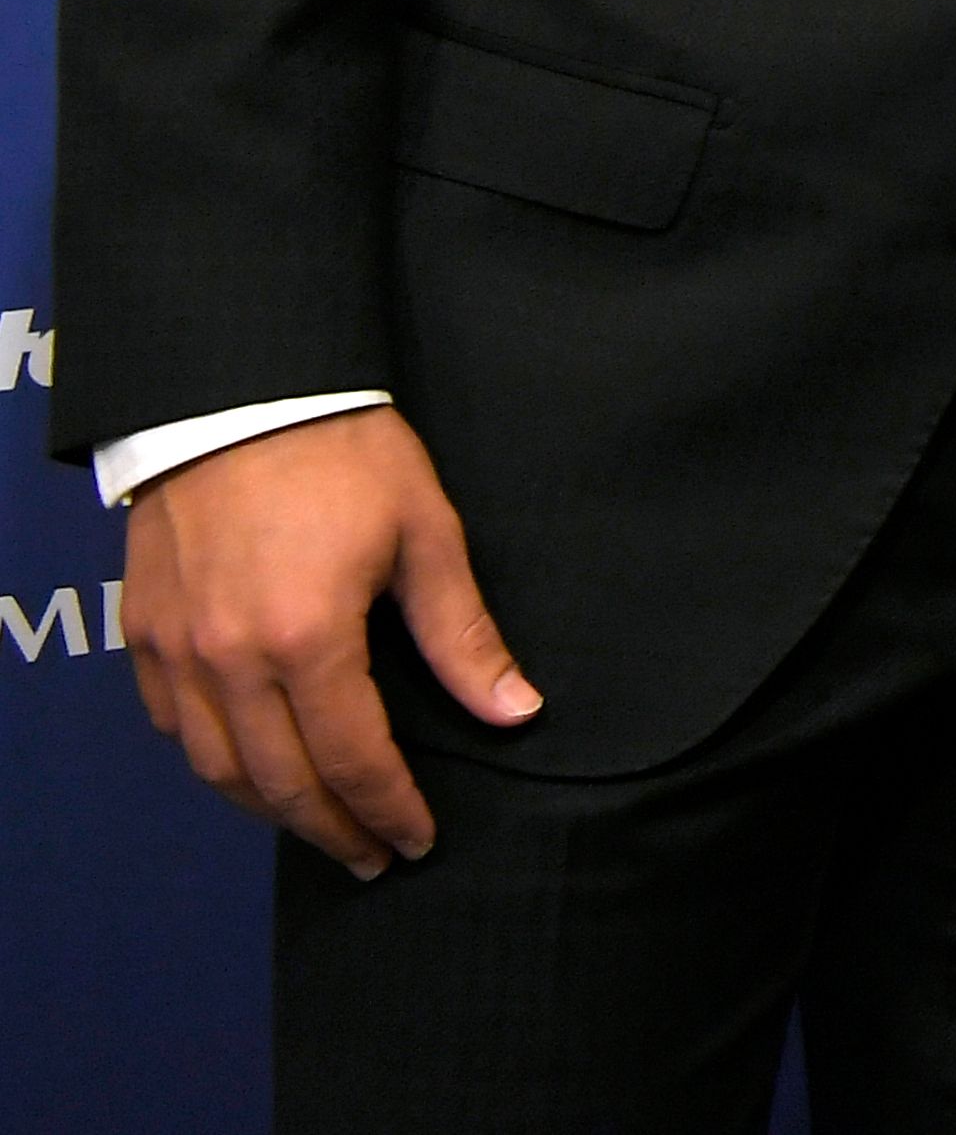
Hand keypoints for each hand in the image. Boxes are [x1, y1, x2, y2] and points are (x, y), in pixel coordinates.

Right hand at [121, 406, 535, 876]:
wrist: (242, 389)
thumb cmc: (344, 452)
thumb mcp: (426, 535)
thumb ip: (462, 635)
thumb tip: (515, 709)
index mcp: (307, 641)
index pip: (353, 760)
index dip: (388, 810)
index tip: (415, 840)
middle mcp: (232, 660)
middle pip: (281, 783)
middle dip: (332, 830)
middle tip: (370, 859)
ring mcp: (179, 650)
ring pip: (217, 769)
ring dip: (270, 811)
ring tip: (319, 829)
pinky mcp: (146, 631)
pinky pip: (174, 725)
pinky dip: (213, 762)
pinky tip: (249, 769)